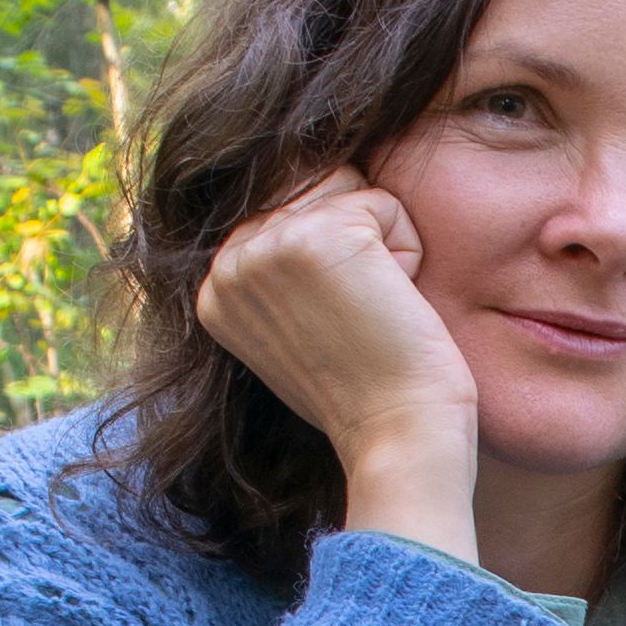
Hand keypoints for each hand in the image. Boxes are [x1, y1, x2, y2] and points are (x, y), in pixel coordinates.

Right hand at [193, 165, 479, 476]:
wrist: (398, 435)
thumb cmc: (368, 391)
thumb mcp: (298, 328)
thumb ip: (282, 273)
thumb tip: (310, 197)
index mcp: (216, 288)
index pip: (286, 212)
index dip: (339, 260)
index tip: (339, 326)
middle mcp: (228, 263)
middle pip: (318, 190)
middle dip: (361, 246)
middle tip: (361, 318)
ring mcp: (268, 246)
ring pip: (351, 190)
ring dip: (384, 245)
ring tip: (374, 309)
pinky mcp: (319, 234)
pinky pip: (387, 204)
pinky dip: (409, 252)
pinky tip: (392, 305)